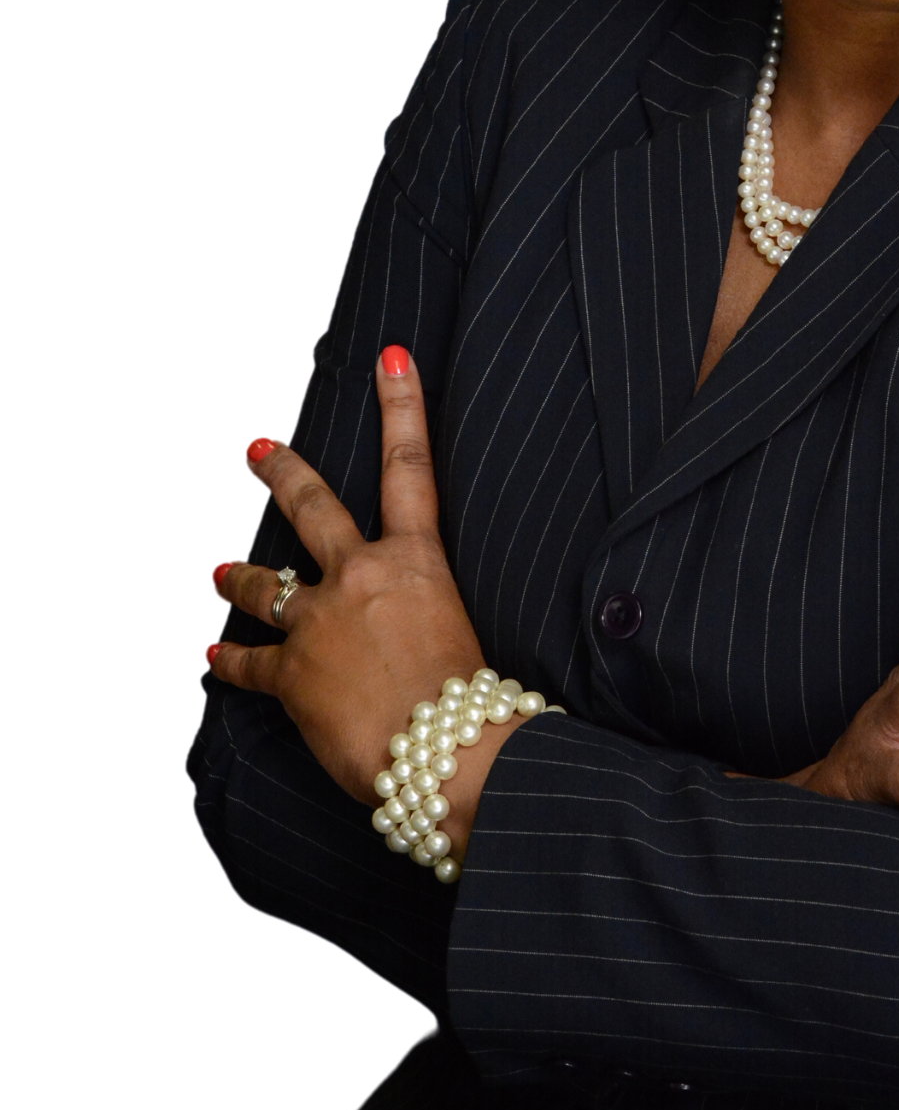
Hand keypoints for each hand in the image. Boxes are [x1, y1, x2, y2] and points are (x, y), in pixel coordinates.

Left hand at [208, 348, 524, 845]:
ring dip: (240, 578)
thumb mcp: (466, 634)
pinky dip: (231, 663)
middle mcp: (361, 577)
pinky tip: (214, 661)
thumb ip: (431, 616)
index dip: (402, 405)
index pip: (411, 466)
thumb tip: (420, 629)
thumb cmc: (472, 706)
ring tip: (221, 572)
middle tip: (257, 451)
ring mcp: (320, 622)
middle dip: (281, 474)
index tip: (391, 358)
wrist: (445, 751)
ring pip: (267, 585)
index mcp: (416, 561)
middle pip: (311, 509)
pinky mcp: (291, 674)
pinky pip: (249, 663)